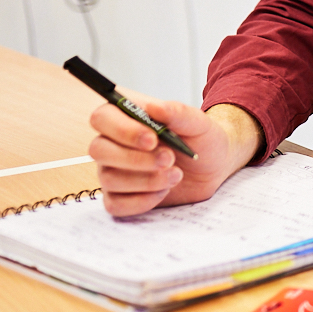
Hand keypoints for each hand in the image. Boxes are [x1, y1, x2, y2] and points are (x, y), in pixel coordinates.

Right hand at [87, 97, 258, 216]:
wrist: (214, 166)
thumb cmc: (201, 139)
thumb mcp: (198, 123)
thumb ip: (178, 112)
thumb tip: (153, 107)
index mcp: (126, 117)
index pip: (102, 118)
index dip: (123, 130)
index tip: (153, 139)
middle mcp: (113, 144)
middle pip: (98, 150)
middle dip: (136, 158)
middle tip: (169, 159)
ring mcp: (113, 171)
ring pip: (108, 179)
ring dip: (146, 180)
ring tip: (176, 174)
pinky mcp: (120, 197)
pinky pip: (115, 204)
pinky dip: (142, 200)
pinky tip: (164, 191)